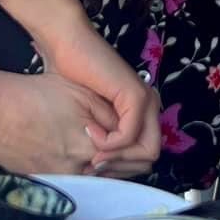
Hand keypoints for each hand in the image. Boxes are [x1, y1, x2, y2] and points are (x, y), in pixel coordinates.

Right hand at [0, 71, 125, 178]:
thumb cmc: (36, 94)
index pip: (127, 159)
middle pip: (111, 173)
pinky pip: (69, 182)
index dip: (129, 148)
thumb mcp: (80, 94)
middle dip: (116, 160)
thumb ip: (110, 115)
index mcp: (90, 147)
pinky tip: (71, 154)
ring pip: (90, 179)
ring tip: (91, 148)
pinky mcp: (41, 181)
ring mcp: (57, 178)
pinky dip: (75, 171)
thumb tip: (129, 130)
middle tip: (113, 144)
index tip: (125, 138)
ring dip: (96, 167)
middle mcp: (76, 169)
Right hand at [41, 20, 161, 171]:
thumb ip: (103, 139)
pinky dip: (111, 143)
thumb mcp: (91, 117)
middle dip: (119, 168)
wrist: (69, 49)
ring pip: (147, 151)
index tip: (93, 169)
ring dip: (115, 158)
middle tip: (93, 165)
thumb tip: (102, 169)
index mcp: (141, 114)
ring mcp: (147, 102)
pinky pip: (130, 134)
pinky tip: (90, 132)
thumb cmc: (72, 82)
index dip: (119, 168)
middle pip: (149, 158)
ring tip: (91, 153)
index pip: (143, 157)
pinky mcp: (137, 96)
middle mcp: (150, 108)